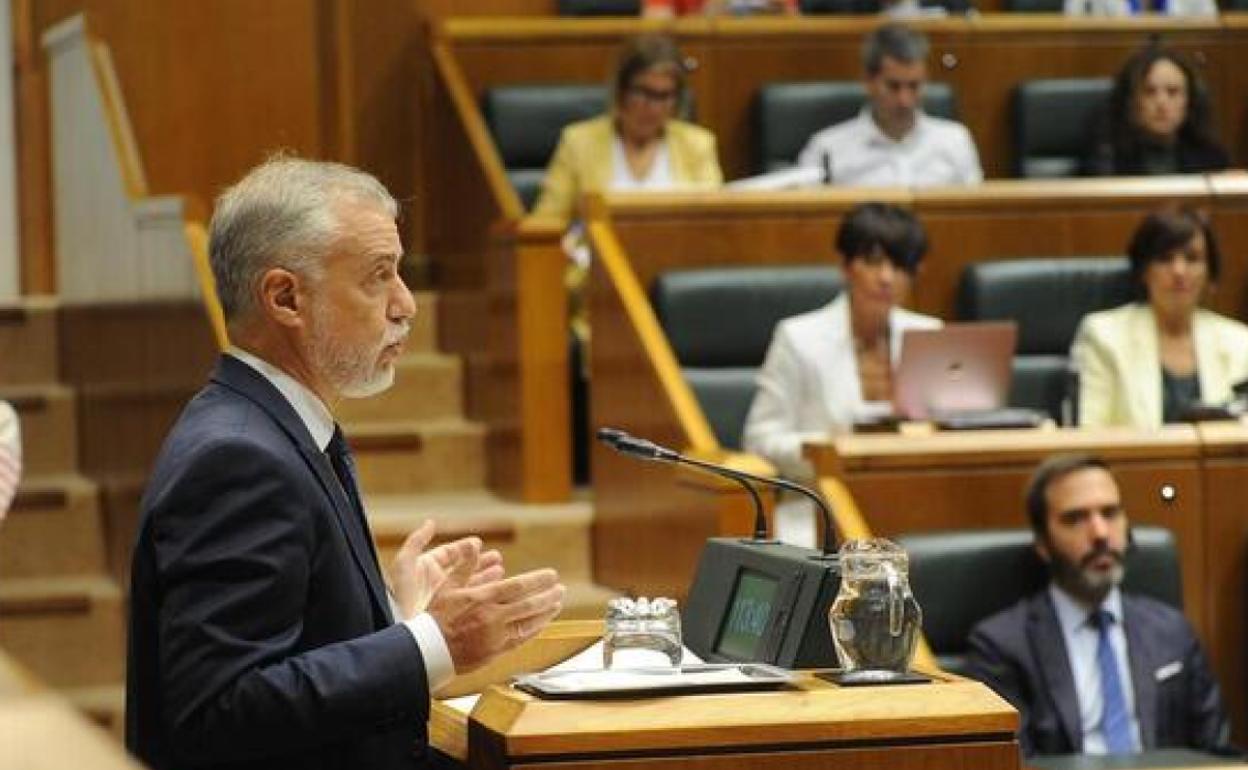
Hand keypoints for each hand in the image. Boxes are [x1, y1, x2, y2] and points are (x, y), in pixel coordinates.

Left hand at [389, 520, 501, 618]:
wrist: (403, 630)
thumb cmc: (400, 596)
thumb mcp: (404, 564)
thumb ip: (416, 541)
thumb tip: (430, 523)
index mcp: (426, 569)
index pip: (448, 554)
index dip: (463, 548)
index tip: (478, 543)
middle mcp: (436, 583)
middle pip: (461, 569)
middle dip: (480, 562)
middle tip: (498, 558)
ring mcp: (444, 599)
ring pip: (468, 584)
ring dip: (484, 577)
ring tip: (501, 572)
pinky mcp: (452, 615)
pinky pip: (471, 601)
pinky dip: (484, 595)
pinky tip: (495, 591)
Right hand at [428, 567, 564, 673]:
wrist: (428, 651)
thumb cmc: (436, 617)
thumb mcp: (447, 587)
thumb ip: (464, 566)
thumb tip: (474, 545)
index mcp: (483, 598)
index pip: (518, 586)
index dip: (538, 580)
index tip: (552, 575)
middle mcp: (493, 616)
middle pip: (528, 603)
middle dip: (547, 595)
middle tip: (561, 588)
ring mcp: (496, 635)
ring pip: (528, 622)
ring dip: (546, 612)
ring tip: (557, 603)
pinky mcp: (496, 650)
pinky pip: (522, 638)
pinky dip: (535, 629)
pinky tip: (543, 623)